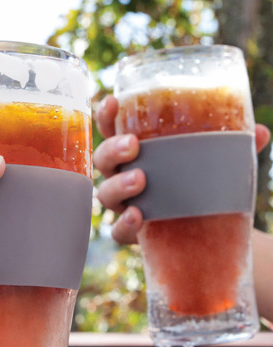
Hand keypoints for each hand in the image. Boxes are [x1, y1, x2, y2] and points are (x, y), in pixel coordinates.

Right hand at [94, 95, 270, 243]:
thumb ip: (231, 147)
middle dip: (112, 150)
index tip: (114, 102)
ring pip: (104, 194)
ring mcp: (124, 205)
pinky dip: (123, 223)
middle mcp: (123, 177)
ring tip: (139, 180)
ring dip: (117, 185)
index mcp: (137, 153)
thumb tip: (257, 132)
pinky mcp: (129, 233)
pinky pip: (116, 230)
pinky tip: (138, 216)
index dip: (107, 115)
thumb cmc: (198, 184)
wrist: (203, 229)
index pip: (112, 130)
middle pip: (102, 160)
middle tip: (133, 145)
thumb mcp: (214, 162)